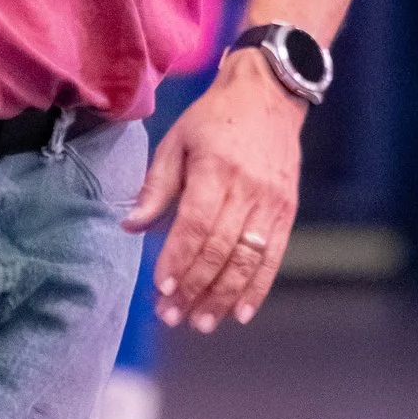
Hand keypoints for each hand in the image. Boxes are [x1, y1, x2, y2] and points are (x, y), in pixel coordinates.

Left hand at [125, 52, 303, 331]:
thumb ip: (156, 187)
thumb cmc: (214, 119)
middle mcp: (249, 189)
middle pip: (221, 250)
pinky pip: (273, 257)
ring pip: (248, 260)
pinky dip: (257, 288)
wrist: (270, 96)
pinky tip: (240, 312)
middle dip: (195, 288)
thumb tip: (130, 225)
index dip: (179, 260)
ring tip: (201, 323)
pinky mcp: (288, 212)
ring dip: (223, 296)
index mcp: (217, 169)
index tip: (161, 287)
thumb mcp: (177, 141)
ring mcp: (272, 203)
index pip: (197, 225)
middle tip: (172, 315)